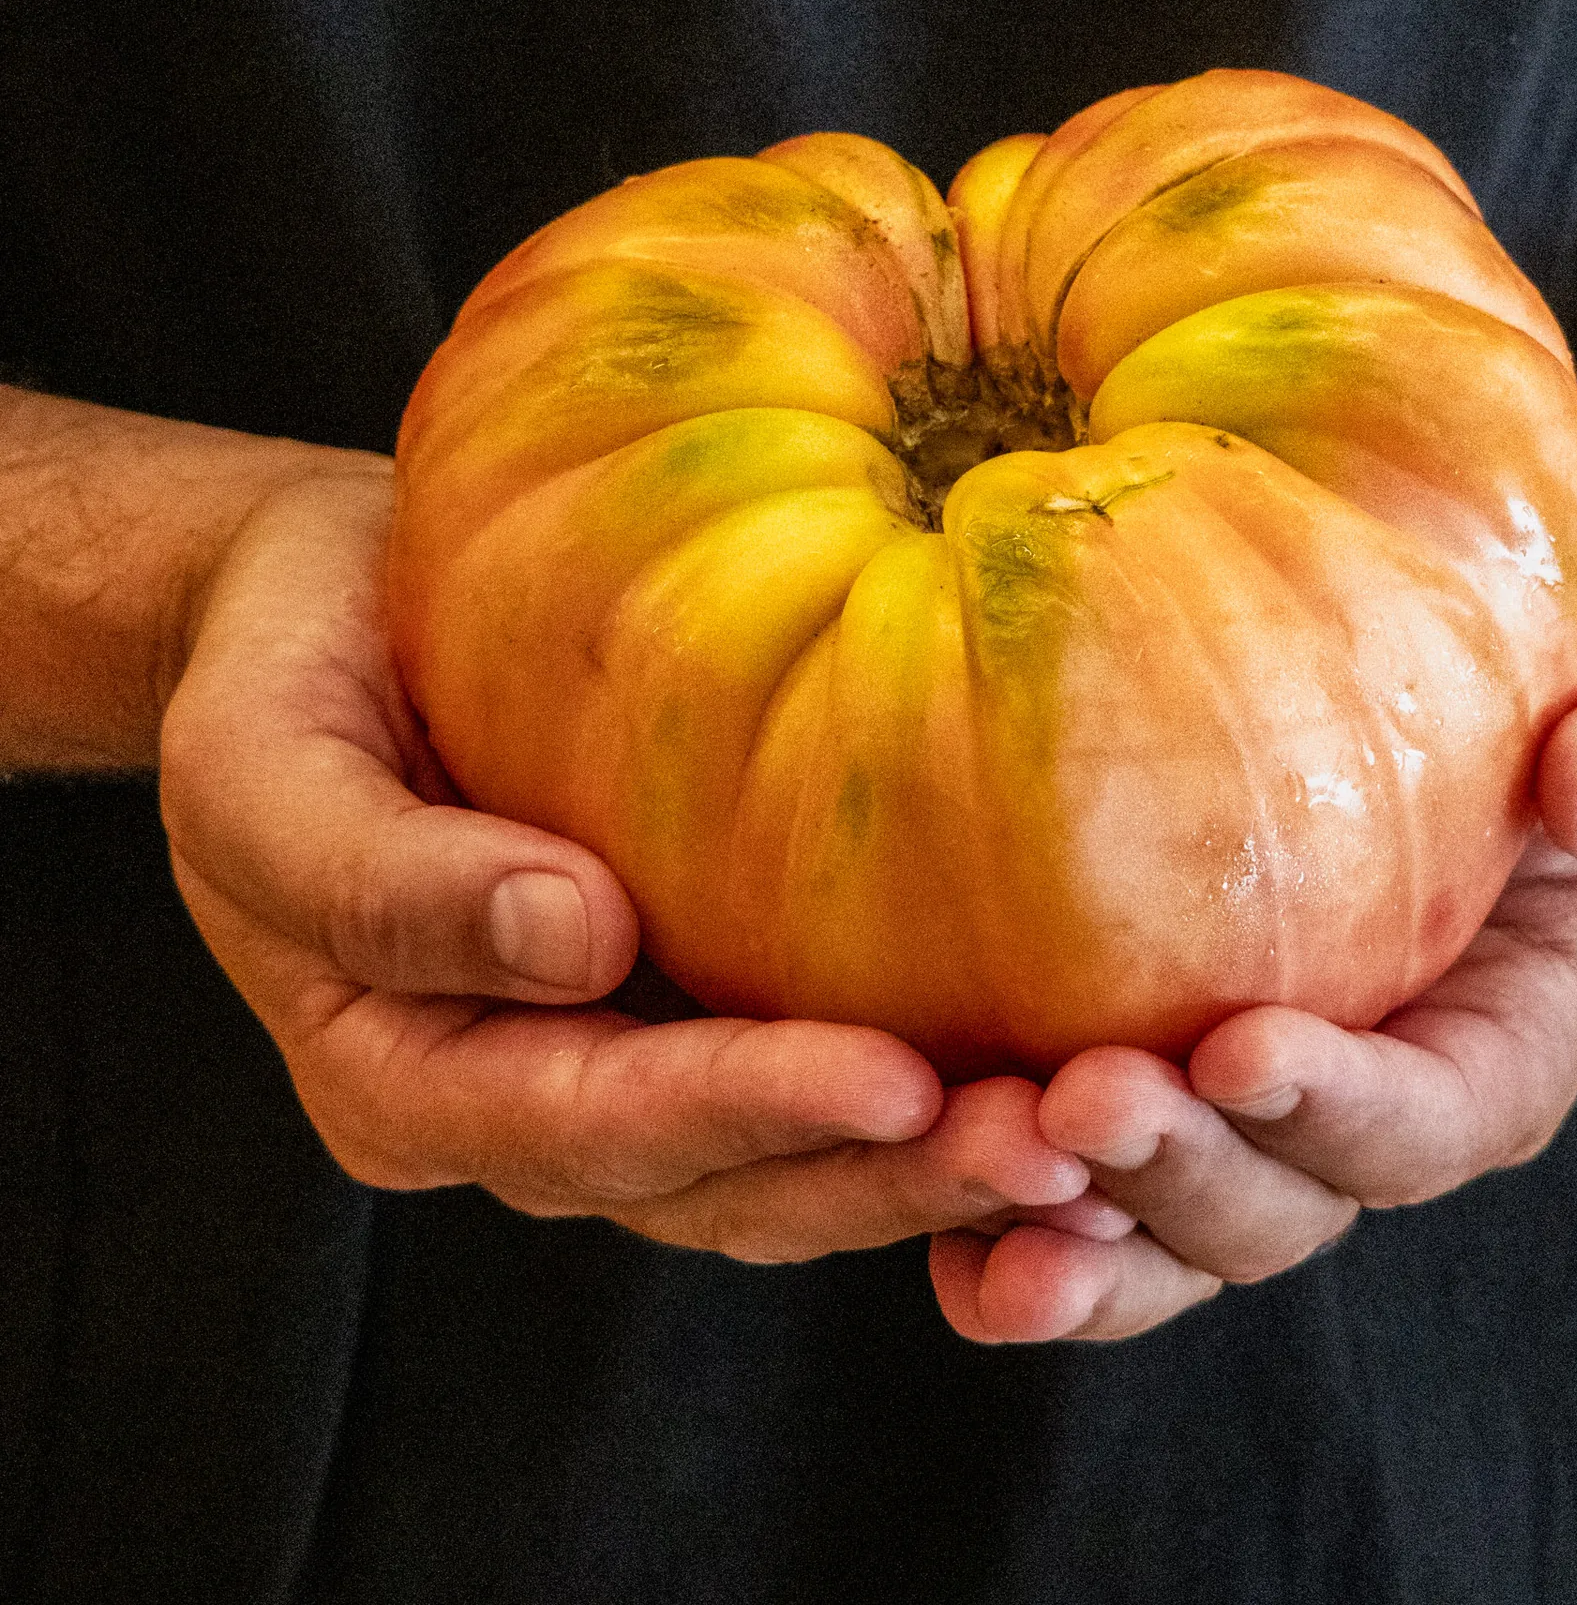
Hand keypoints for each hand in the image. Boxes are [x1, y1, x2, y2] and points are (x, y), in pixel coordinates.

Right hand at [160, 469, 1088, 1260]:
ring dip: (927, 1168)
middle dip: (879, 1177)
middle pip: (714, 1185)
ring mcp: (615, 1065)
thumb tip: (575, 940)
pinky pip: (809, 1088)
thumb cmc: (281, 679)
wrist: (323, 619)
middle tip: (1048, 1145)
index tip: (891, 1081)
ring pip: (784, 1170)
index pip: (588, 1126)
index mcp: (406, 1080)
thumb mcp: (264, 769)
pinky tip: (1040, 1072)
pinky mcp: (688, 1005)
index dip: (742, 1113)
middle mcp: (523, 1105)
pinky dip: (918, 1106)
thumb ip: (383, 879)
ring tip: (1085, 1136)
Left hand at [930, 500, 1576, 1340]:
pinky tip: (929, 1204)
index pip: (1444, 1114)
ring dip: (1078, 1228)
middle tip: (1081, 1105)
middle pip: (1288, 1200)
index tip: (1246, 1047)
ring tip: (979, 1187)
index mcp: (1500, 1023)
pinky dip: (1004, 1209)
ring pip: (1168, 1216)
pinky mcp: (1129, 1025)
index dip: (1351, 1111)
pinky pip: (1074, 1159)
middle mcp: (1364, 1077)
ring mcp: (1237, 1070)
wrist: (1434, 585)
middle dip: (1187, 1177)